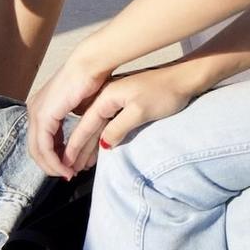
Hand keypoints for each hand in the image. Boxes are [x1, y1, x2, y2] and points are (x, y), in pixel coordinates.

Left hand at [26, 47, 114, 179]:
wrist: (91, 66)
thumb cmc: (92, 83)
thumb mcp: (80, 110)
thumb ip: (72, 126)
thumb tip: (73, 143)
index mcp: (40, 107)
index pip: (40, 140)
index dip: (52, 157)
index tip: (66, 167)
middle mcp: (33, 109)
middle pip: (35, 147)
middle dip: (50, 165)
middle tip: (66, 175)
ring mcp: (36, 112)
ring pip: (37, 150)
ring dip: (52, 166)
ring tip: (67, 174)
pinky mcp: (43, 116)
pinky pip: (45, 147)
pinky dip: (54, 160)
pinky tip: (66, 167)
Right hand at [62, 63, 203, 168]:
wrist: (183, 78)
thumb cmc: (165, 93)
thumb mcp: (140, 112)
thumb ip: (119, 128)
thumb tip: (103, 145)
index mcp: (107, 97)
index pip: (85, 126)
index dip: (75, 146)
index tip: (66, 163)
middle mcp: (106, 97)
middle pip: (87, 128)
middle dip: (77, 150)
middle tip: (69, 171)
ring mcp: (114, 100)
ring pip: (96, 127)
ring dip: (86, 146)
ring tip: (79, 166)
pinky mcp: (123, 103)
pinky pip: (104, 124)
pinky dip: (98, 139)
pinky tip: (97, 149)